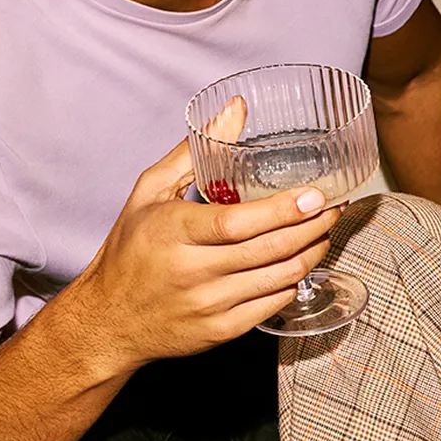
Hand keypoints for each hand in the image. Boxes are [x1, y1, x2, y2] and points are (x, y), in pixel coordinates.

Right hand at [71, 124, 343, 375]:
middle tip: (334, 206)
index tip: (314, 194)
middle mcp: (191, 272)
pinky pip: (271, 305)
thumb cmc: (131, 248)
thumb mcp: (150, 191)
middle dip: (312, 226)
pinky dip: (294, 281)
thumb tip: (235, 109)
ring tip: (325, 229)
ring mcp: (207, 305)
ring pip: (277, 278)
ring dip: (312, 252)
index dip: (282, 210)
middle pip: (268, 249)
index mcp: (173, 232)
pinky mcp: (219, 331)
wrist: (107, 322)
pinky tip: (302, 260)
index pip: (237, 223)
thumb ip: (195, 150)